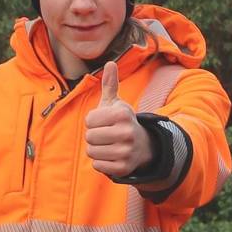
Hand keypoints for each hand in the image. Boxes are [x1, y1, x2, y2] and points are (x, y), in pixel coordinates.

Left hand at [84, 62, 144, 177]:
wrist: (142, 146)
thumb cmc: (121, 122)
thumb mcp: (116, 104)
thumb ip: (110, 85)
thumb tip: (110, 63)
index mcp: (122, 114)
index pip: (89, 120)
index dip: (92, 122)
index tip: (104, 123)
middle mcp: (127, 132)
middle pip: (89, 137)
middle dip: (94, 136)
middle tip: (106, 135)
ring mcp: (127, 151)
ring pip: (92, 152)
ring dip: (96, 150)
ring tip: (108, 145)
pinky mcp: (124, 167)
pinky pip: (97, 166)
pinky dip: (101, 162)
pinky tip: (111, 156)